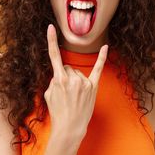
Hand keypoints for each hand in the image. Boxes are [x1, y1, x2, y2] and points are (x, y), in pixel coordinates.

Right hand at [43, 24, 107, 140]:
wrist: (70, 127)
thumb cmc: (58, 111)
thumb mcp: (48, 95)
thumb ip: (54, 80)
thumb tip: (60, 73)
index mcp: (59, 79)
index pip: (54, 56)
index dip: (51, 40)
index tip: (51, 27)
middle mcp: (73, 79)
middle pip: (67, 67)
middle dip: (64, 77)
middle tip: (65, 94)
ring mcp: (84, 82)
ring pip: (77, 72)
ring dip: (74, 80)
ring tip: (73, 97)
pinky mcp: (93, 86)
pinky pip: (98, 68)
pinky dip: (102, 57)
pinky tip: (106, 47)